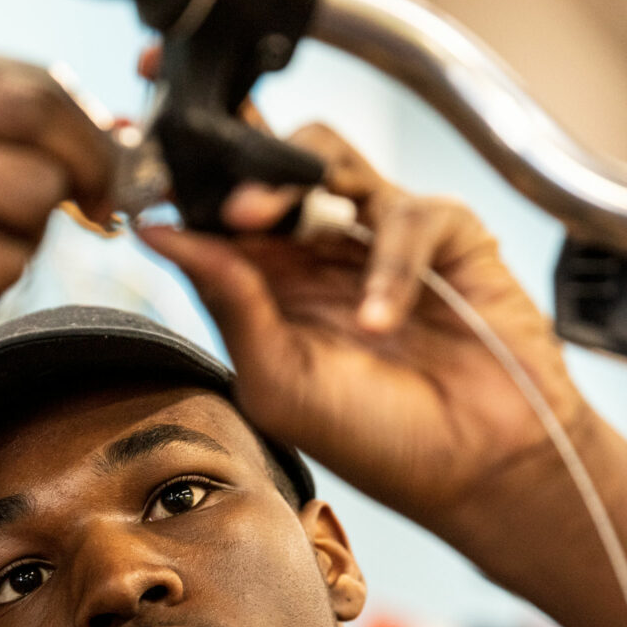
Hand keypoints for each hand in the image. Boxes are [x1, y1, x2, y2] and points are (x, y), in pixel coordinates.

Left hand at [139, 123, 583, 547]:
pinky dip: (391, 266)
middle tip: (218, 199)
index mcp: (269, 288)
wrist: (479, 470)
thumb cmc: (378, 440)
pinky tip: (380, 323)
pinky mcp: (448, 234)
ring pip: (328, 157)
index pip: (216, 214)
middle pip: (267, 166)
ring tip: (256, 218)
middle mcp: (318, 253)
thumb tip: (155, 232)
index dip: (187, 182)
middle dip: (234, 163)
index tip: (147, 169)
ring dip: (291, 178)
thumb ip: (228, 302)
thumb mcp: (279, 383)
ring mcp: (380, 237)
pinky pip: (410, 215)